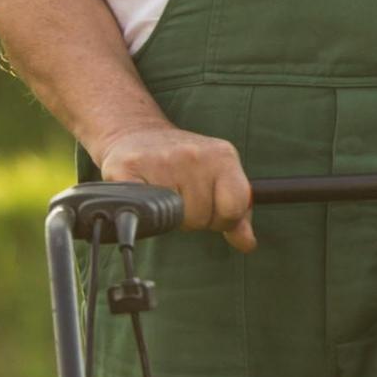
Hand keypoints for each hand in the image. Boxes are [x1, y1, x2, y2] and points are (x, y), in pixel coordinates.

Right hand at [94, 119, 257, 246]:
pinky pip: (143, 212)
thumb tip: (247, 244)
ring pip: (175, 220)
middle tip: (179, 197)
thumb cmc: (183, 162)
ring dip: (169, 217)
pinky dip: (142, 214)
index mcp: (223, 156)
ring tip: (163, 194)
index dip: (222, 219)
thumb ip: (237, 211)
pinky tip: (142, 198)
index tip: (210, 209)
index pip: (233, 209)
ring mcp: (161, 161)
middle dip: (192, 218)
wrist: (138, 132)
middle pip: (202, 218)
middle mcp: (194, 155)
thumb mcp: (219, 176)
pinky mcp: (129, 169)